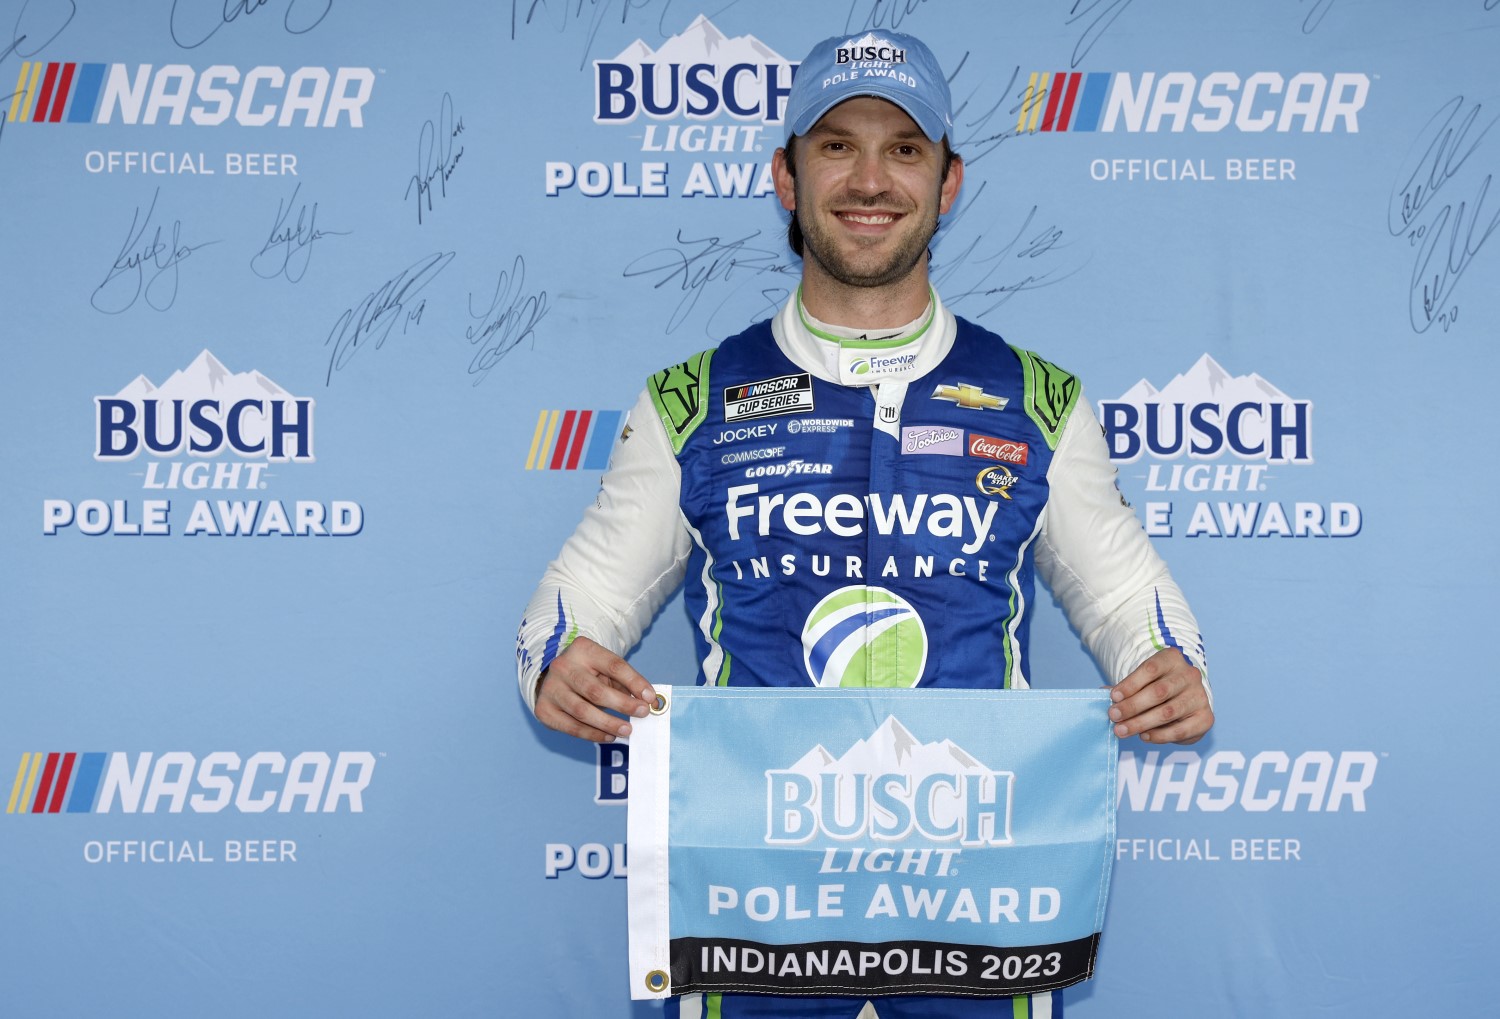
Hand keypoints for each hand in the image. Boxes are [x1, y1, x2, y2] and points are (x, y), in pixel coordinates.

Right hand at [534, 636, 657, 742]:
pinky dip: (592, 734)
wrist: (555, 677)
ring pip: (582, 712)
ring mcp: (550, 688)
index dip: (635, 682)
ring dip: (608, 724)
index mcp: (582, 649)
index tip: (650, 698)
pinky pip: (571, 727)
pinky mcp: (544, 709)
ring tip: (627, 730)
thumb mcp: (606, 669)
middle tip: (642, 714)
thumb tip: (650, 702)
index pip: (614, 665)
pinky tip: (608, 736)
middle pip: (596, 691)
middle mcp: (563, 667)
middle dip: (622, 705)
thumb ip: (627, 683)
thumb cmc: (589, 673)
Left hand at [1109, 649, 1212, 744]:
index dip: (1130, 684)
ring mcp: (1200, 696)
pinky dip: (1159, 735)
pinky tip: (1143, 736)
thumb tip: (1102, 693)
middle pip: (1159, 691)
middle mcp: (1190, 675)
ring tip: (1121, 730)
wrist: (1185, 697)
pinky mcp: (1206, 718)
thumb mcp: (1142, 680)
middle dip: (1132, 706)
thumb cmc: (1156, 686)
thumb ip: (1126, 688)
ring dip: (1141, 723)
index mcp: (1172, 658)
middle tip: (1113, 716)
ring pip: (1168, 712)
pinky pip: (1180, 730)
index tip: (1113, 696)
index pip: (1150, 669)